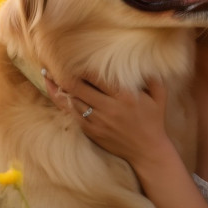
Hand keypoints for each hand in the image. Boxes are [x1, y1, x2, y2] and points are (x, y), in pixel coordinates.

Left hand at [42, 69, 173, 167]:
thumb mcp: (159, 96)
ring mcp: (98, 121)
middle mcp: (109, 108)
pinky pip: (72, 114)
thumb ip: (152, 76)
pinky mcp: (91, 131)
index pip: (96, 76)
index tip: (74, 56)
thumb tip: (143, 58)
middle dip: (63, 73)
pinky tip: (55, 92)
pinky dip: (62, 102)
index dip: (82, 65)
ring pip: (70, 100)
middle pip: (77, 86)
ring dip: (58, 86)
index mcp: (125, 96)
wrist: (147, 151)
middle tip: (53, 61)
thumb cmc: (153, 120)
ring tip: (48, 74)